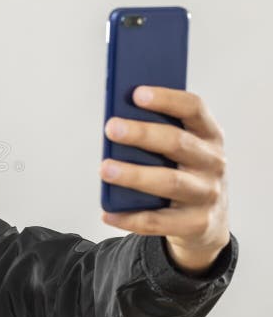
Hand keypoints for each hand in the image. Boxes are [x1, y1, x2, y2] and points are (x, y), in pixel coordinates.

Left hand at [99, 85, 229, 276]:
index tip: (137, 93)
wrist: (207, 222)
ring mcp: (207, 194)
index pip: (193, 108)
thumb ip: (155, 133)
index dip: (166, 99)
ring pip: (169, 182)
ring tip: (104, 169)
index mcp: (209, 135)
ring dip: (134, 175)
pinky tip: (107, 212)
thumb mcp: (178, 150)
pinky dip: (130, 218)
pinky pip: (159, 221)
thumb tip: (116, 121)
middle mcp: (213, 162)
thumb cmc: (181, 171)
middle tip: (110, 128)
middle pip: (177, 143)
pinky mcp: (196, 223)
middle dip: (142, 134)